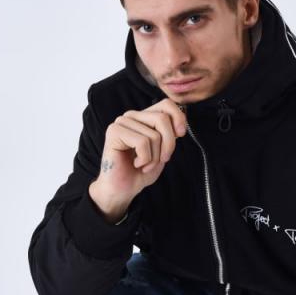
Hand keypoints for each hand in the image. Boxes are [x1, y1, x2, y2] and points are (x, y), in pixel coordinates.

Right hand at [89, 97, 186, 218]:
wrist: (123, 190)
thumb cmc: (141, 171)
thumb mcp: (162, 151)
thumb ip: (170, 134)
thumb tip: (180, 124)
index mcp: (143, 117)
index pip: (166, 104)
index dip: (178, 118)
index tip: (181, 135)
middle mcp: (131, 116)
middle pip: (162, 119)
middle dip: (168, 144)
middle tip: (162, 159)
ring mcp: (121, 122)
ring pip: (154, 134)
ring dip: (155, 156)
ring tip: (145, 165)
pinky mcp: (114, 132)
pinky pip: (142, 142)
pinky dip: (145, 159)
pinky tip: (137, 164)